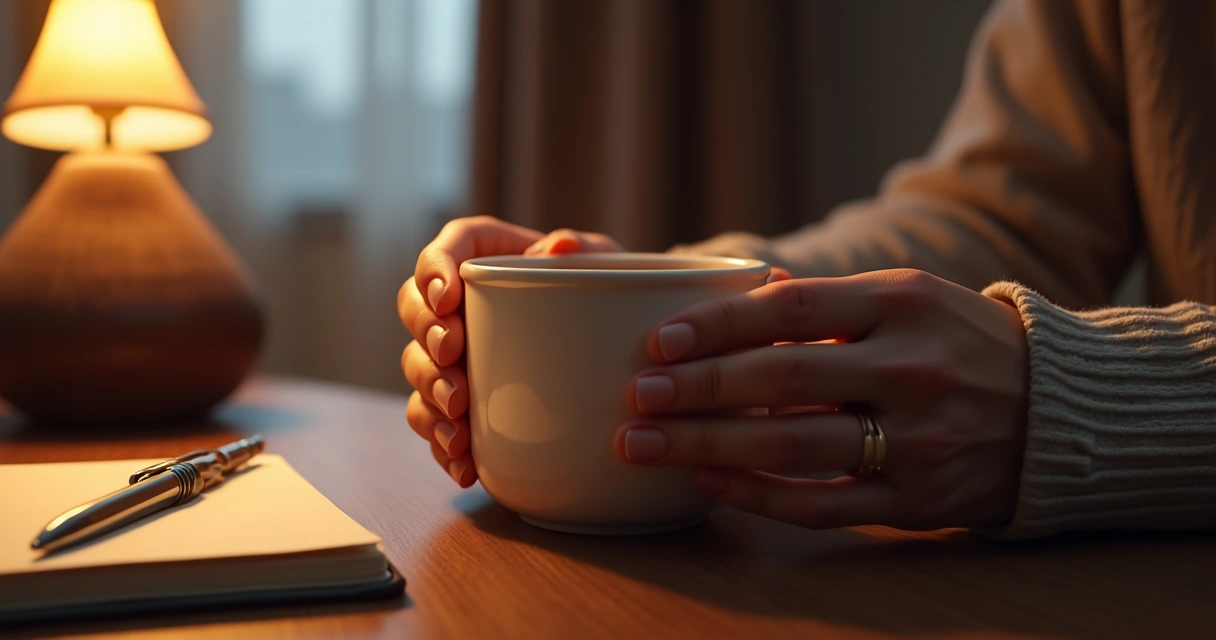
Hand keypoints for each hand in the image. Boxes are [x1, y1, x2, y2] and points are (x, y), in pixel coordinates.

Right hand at [398, 216, 621, 485]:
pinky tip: (463, 463)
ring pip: (416, 366)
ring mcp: (452, 354)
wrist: (613, 346)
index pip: (446, 248)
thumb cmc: (600, 293)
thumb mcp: (604, 267)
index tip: (448, 296)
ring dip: (429, 389)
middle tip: (452, 355)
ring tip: (458, 414)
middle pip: (415, 307)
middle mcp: (458, 303)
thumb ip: (586, 252)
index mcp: (487, 256)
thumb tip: (557, 246)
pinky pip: (432, 420)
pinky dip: (442, 444)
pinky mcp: (456, 399)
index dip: (433, 269)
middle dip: (426, 333)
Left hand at [613, 269, 1028, 529]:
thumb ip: (829, 300)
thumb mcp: (909, 298)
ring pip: (792, 447)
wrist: (1057, 409)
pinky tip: (710, 484)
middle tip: (638, 397)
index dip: (719, 325)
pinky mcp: (917, 501)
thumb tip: (749, 286)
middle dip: (698, 389)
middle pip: (782, 379)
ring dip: (708, 448)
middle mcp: (910, 369)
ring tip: (645, 446)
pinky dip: (759, 496)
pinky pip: (822, 506)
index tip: (660, 340)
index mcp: (903, 304)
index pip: (792, 308)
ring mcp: (916, 440)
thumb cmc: (960, 341)